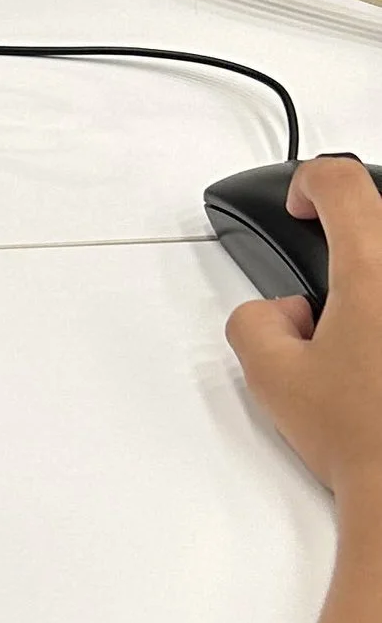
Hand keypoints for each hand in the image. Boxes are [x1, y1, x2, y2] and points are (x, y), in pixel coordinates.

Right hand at [227, 155, 381, 497]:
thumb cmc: (368, 442)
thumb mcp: (272, 379)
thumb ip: (253, 321)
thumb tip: (277, 311)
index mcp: (374, 269)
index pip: (342, 181)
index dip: (310, 182)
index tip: (302, 205)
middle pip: (381, 221)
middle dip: (352, 248)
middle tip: (333, 293)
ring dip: (372, 290)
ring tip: (363, 342)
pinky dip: (379, 330)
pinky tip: (376, 364)